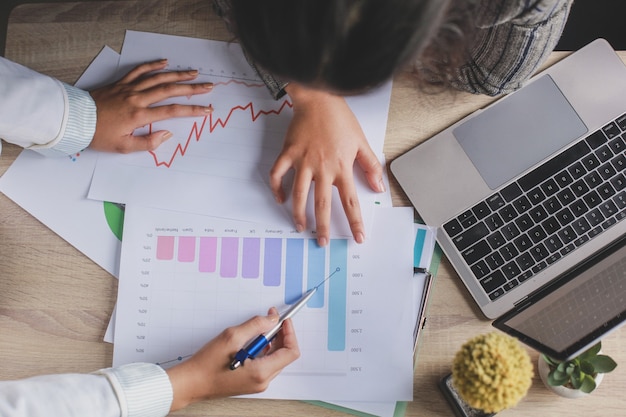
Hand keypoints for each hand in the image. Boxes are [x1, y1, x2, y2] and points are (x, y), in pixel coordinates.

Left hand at [88, 59, 212, 152]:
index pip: (172, 112)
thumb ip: (147, 143)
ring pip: (158, 78)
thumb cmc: (98, 135)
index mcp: (139, 116)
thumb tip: (167, 134)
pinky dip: (153, 65)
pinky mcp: (120, 83)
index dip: (192, 110)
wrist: (75, 119)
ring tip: (193, 73)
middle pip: (170, 91)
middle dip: (191, 88)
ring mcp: (129, 88)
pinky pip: (139, 71)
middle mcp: (137, 98)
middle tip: (208, 86)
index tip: (207, 110)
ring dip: (177, 75)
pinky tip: (165, 63)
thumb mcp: (123, 147)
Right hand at [166, 308, 299, 410]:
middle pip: (284, 355)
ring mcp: (257, 383)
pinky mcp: (251, 382)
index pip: (291, 351)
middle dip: (280, 334)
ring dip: (271, 341)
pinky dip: (263, 350)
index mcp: (261, 372)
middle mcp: (262, 381)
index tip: (284, 320)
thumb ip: (256, 325)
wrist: (191, 383)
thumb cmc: (206, 365)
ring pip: (275, 358)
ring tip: (257, 329)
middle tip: (270, 319)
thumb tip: (272, 319)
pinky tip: (250, 341)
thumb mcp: (232, 337)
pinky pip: (265, 364)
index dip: (290, 333)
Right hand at [270, 83, 384, 245]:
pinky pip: (278, 174)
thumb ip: (370, 166)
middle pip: (322, 204)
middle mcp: (322, 167)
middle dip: (323, 226)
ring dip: (298, 213)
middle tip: (322, 243)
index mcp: (341, 167)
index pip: (350, 201)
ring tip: (300, 227)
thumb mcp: (361, 142)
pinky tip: (280, 199)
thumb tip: (378, 187)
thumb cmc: (340, 119)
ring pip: (298, 194)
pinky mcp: (288, 153)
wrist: (318, 97)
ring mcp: (303, 161)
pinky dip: (277, 188)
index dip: (354, 222)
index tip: (358, 237)